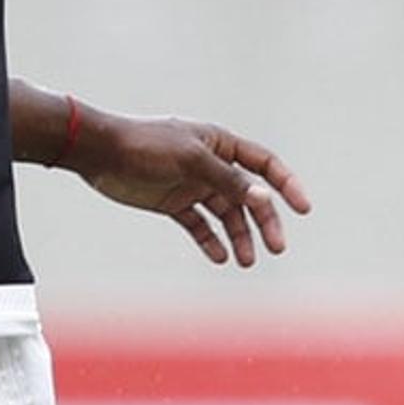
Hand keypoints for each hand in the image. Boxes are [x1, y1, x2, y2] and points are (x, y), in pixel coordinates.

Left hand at [66, 111, 311, 268]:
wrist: (100, 154)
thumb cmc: (146, 146)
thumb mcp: (190, 160)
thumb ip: (226, 179)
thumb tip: (263, 195)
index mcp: (220, 143)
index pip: (263, 164)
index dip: (286, 184)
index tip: (303, 209)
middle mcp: (211, 164)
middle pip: (249, 194)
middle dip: (265, 220)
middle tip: (276, 248)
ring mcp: (193, 184)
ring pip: (226, 213)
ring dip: (239, 236)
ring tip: (246, 261)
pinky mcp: (173, 202)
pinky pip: (200, 225)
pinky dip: (211, 240)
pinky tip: (219, 257)